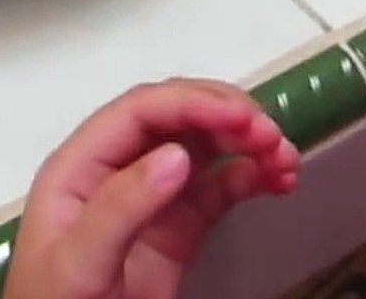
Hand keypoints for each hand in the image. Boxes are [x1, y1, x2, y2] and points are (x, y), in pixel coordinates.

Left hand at [4, 78, 300, 298]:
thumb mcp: (79, 263)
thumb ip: (121, 208)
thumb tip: (178, 155)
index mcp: (81, 166)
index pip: (141, 112)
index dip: (194, 102)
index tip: (243, 117)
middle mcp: (117, 171)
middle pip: (178, 119)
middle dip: (228, 117)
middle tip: (272, 136)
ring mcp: (151, 199)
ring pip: (205, 148)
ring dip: (249, 144)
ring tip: (286, 159)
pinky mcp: (178, 229)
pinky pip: (219, 189)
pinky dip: (252, 178)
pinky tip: (278, 182)